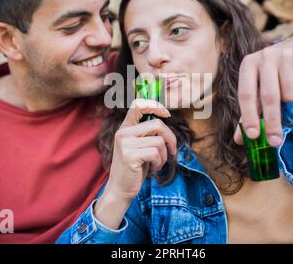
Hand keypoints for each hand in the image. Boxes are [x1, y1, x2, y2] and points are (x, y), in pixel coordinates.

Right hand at [94, 99, 176, 228]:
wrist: (120, 189)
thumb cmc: (134, 168)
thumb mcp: (140, 146)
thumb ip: (148, 132)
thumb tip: (165, 117)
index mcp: (125, 127)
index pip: (138, 104)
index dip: (155, 105)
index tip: (166, 114)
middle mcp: (123, 132)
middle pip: (157, 124)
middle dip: (170, 138)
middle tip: (172, 151)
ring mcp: (125, 143)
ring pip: (159, 141)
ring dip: (164, 154)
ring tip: (158, 163)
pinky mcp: (129, 155)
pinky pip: (155, 152)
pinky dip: (159, 162)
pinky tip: (153, 168)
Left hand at [234, 33, 292, 147]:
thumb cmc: (273, 75)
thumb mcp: (257, 88)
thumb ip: (249, 112)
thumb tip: (238, 140)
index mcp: (248, 65)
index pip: (246, 95)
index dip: (249, 117)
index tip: (253, 136)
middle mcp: (265, 56)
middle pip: (268, 96)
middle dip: (272, 122)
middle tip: (275, 142)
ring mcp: (286, 54)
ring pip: (289, 93)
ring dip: (291, 103)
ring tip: (289, 97)